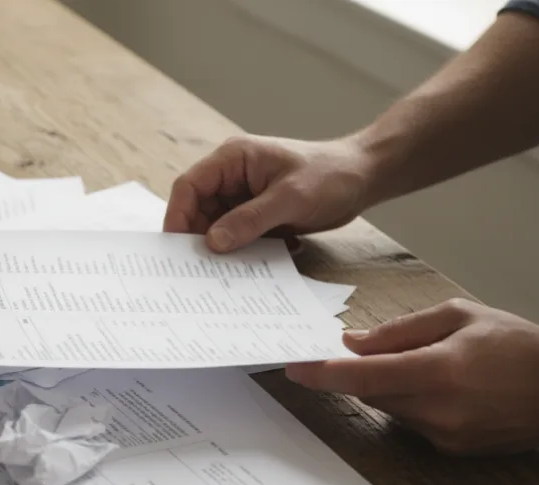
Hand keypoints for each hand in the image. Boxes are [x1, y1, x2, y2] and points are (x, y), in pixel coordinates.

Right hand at [163, 135, 375, 251]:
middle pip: (196, 209)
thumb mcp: (290, 198)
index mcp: (232, 159)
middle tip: (197, 268)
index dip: (178, 216)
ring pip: (213, 226)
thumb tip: (213, 243)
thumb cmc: (330, 175)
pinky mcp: (254, 214)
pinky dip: (237, 251)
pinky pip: (234, 235)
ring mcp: (242, 196)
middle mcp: (231, 177)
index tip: (176, 247)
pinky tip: (246, 265)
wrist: (363, 178)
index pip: (189, 186)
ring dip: (218, 248)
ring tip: (222, 272)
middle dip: (196, 237)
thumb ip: (250, 219)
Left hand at [285, 299, 538, 455]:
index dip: (323, 373)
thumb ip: (400, 330)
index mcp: (440, 370)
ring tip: (427, 365)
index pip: (363, 376)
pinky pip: (412, 423)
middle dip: (359, 372)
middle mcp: (439, 409)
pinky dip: (413, 403)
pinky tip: (446, 388)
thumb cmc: (519, 344)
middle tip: (358, 351)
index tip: (293, 367)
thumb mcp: (460, 316)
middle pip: (370, 392)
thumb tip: (353, 342)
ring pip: (389, 408)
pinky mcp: (453, 451)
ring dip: (388, 387)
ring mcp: (446, 436)